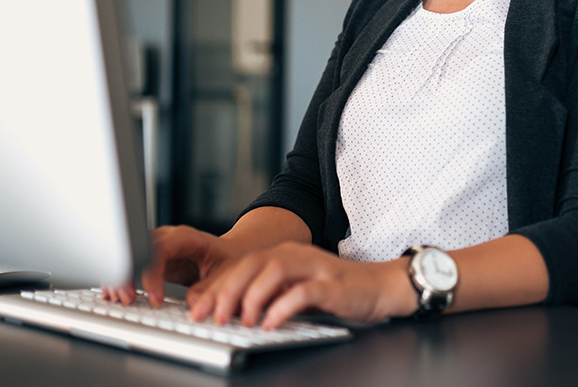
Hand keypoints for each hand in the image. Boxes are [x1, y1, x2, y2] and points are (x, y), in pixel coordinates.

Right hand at [103, 225, 241, 306]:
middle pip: (138, 250)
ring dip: (120, 277)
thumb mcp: (227, 274)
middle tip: (127, 299)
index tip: (155, 298)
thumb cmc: (229, 259)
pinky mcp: (151, 261)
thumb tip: (193, 303)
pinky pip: (131, 266)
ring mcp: (157, 248)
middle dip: (128, 274)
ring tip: (119, 299)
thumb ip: (210, 287)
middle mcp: (167, 239)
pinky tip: (114, 294)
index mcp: (185, 237)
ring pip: (129, 256)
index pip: (160, 250)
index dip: (153, 274)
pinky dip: (121, 280)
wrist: (230, 254)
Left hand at [186, 242, 417, 328]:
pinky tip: (271, 323)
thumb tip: (227, 309)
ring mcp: (314, 267)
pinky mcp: (332, 284)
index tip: (197, 310)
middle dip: (226, 291)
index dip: (215, 287)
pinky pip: (302, 292)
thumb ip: (266, 294)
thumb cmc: (336, 290)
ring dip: (252, 297)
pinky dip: (282, 307)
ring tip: (242, 321)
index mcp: (283, 254)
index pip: (240, 265)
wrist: (380, 286)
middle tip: (212, 317)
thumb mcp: (294, 289)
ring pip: (273, 271)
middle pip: (252, 264)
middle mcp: (296, 255)